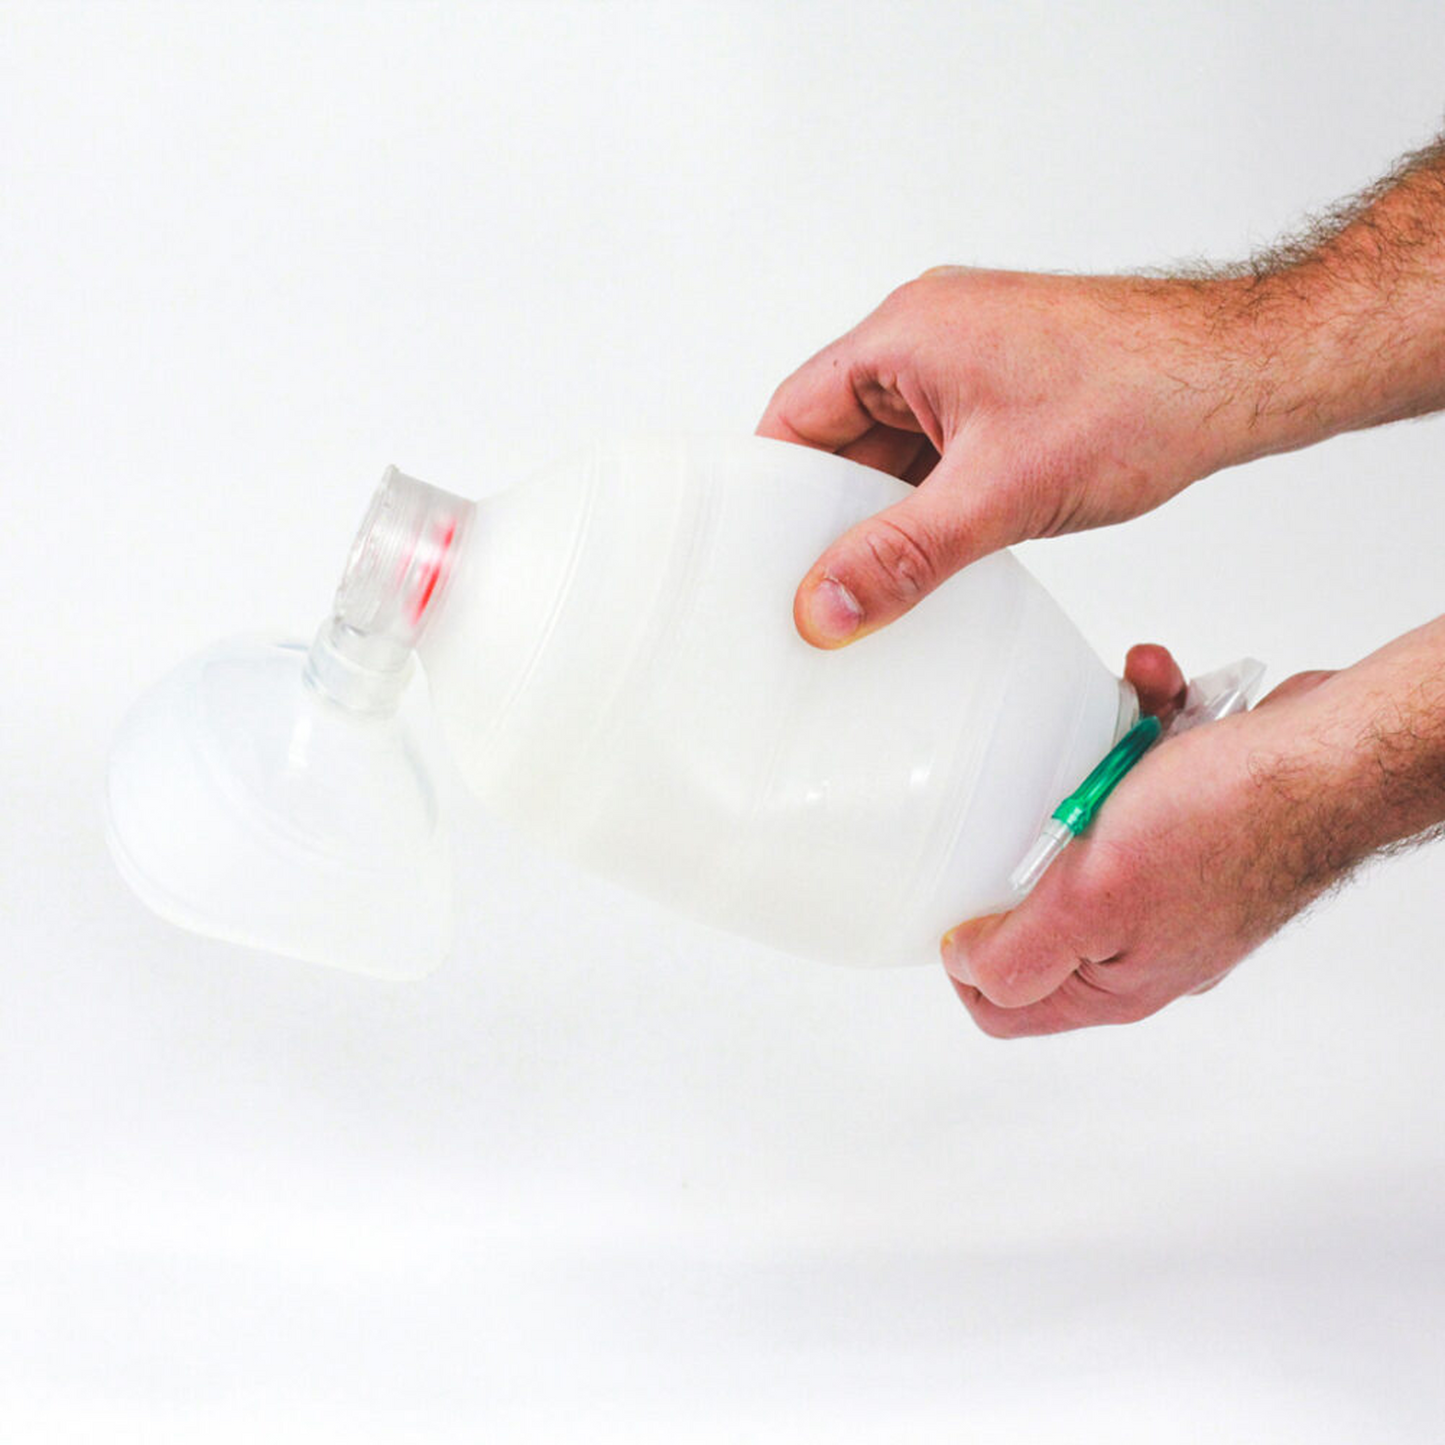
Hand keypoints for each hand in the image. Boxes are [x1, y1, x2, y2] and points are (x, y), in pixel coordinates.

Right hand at [758, 267, 1310, 647]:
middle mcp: (927, 338)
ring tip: (885, 574)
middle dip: (835, 511)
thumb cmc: (1139, 392)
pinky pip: (937, 454)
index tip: (762, 554)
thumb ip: (902, 556)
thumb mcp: (998, 493)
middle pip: (839, 438)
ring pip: (892, 452)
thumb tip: (825, 604)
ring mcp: (968, 364)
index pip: (794, 416)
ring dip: (889, 511)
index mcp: (904, 334)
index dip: (773, 490)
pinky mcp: (1003, 393)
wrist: (1242, 373)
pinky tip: (937, 553)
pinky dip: (930, 502)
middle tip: (822, 582)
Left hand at [942, 652, 1347, 1036]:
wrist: (1331, 755)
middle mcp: (1136, 942)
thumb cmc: (1233, 822)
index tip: (955, 883)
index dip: (964, 952)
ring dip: (1086, 763)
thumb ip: (1023, 951)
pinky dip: (1136, 736)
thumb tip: (963, 965)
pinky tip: (1152, 699)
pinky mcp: (1187, 827)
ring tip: (1112, 730)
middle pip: (1034, 908)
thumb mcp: (1097, 901)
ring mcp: (1163, 883)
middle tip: (1036, 795)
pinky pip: (1132, 783)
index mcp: (1111, 983)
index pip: (1005, 1003)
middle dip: (1025, 834)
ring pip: (1082, 829)